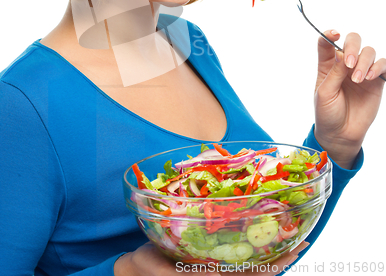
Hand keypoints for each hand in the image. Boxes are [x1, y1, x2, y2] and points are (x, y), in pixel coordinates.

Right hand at [114, 241, 308, 274]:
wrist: (133, 268)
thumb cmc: (146, 269)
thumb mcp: (164, 273)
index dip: (275, 266)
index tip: (297, 251)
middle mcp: (218, 272)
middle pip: (257, 268)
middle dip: (281, 255)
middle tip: (303, 239)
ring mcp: (214, 264)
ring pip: (248, 259)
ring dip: (269, 247)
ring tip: (287, 230)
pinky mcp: (205, 255)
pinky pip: (232, 250)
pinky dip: (247, 240)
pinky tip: (254, 226)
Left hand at [314, 30, 385, 168]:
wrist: (341, 134)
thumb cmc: (327, 113)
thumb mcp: (325, 93)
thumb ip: (334, 73)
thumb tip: (342, 53)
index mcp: (327, 65)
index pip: (327, 42)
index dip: (329, 34)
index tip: (334, 34)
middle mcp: (344, 64)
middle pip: (352, 41)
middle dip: (352, 47)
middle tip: (349, 64)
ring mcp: (361, 71)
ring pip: (368, 52)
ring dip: (364, 62)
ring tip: (358, 79)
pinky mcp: (376, 81)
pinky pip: (383, 65)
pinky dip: (378, 67)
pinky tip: (369, 77)